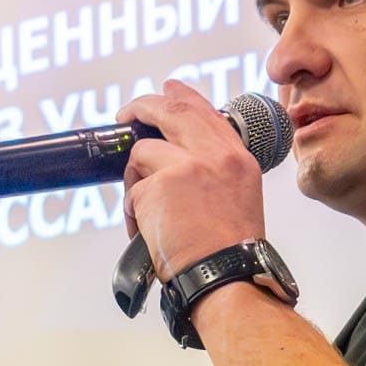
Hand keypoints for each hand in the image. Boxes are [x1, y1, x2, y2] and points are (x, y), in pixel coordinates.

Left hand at [119, 79, 265, 282]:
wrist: (226, 276)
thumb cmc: (229, 251)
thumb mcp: (239, 196)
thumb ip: (215, 169)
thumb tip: (182, 157)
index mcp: (237, 157)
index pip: (205, 111)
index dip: (182, 95)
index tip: (168, 88)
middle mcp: (215, 155)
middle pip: (171, 109)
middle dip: (142, 106)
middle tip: (125, 114)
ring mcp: (187, 166)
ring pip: (142, 153)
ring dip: (135, 180)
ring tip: (146, 211)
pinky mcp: (160, 185)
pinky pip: (132, 190)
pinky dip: (134, 212)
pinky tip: (148, 231)